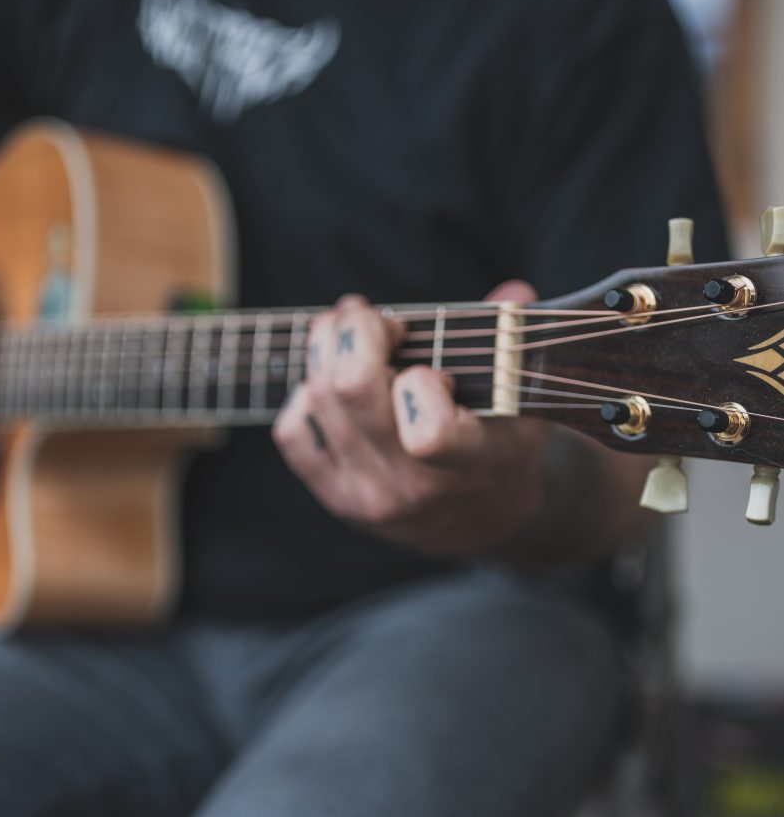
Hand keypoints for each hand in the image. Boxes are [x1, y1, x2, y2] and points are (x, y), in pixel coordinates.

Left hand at [273, 282, 549, 558]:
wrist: (483, 523)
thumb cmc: (502, 447)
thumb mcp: (523, 401)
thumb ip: (513, 343)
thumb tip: (512, 293)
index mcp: (469, 463)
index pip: (429, 434)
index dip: (419, 382)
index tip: (429, 365)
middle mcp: (412, 487)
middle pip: (352, 390)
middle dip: (357, 331)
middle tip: (374, 320)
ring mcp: (368, 495)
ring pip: (318, 399)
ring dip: (326, 348)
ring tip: (348, 332)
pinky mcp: (335, 496)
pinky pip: (292, 430)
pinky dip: (306, 394)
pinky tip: (331, 383)